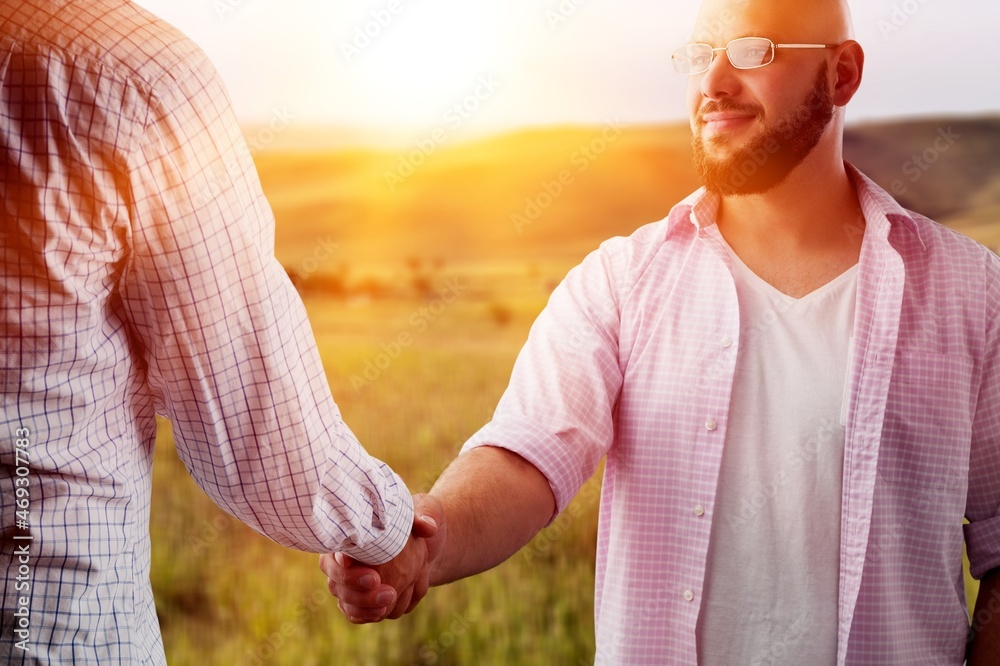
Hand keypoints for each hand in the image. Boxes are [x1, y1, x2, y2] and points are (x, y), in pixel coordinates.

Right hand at [320, 493, 445, 622]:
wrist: (427, 547)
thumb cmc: (420, 520)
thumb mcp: (427, 510)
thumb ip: (426, 515)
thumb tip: (428, 527)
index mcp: (353, 531)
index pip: (335, 545)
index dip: (341, 557)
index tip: (354, 561)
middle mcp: (343, 558)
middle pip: (336, 578)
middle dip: (353, 583)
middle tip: (376, 581)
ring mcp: (348, 581)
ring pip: (345, 599)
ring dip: (364, 603)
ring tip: (390, 597)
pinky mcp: (359, 598)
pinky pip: (353, 612)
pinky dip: (366, 614)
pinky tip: (382, 611)